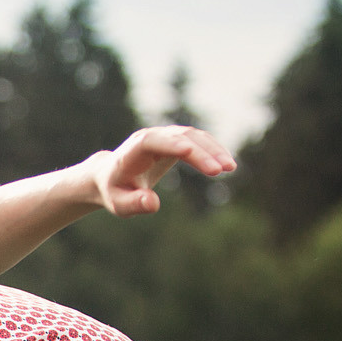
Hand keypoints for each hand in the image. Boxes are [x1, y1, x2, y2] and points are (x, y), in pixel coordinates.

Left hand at [89, 125, 235, 217]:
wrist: (111, 176)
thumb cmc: (115, 191)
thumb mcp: (119, 204)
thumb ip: (134, 204)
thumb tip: (153, 204)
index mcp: (133, 150)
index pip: (153, 141)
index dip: (171, 144)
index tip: (190, 152)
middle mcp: (150, 137)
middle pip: (179, 137)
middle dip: (201, 152)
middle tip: (221, 170)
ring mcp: (164, 136)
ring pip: (193, 136)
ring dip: (213, 149)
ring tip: (230, 168)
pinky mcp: (176, 140)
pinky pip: (197, 140)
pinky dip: (212, 150)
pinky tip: (226, 164)